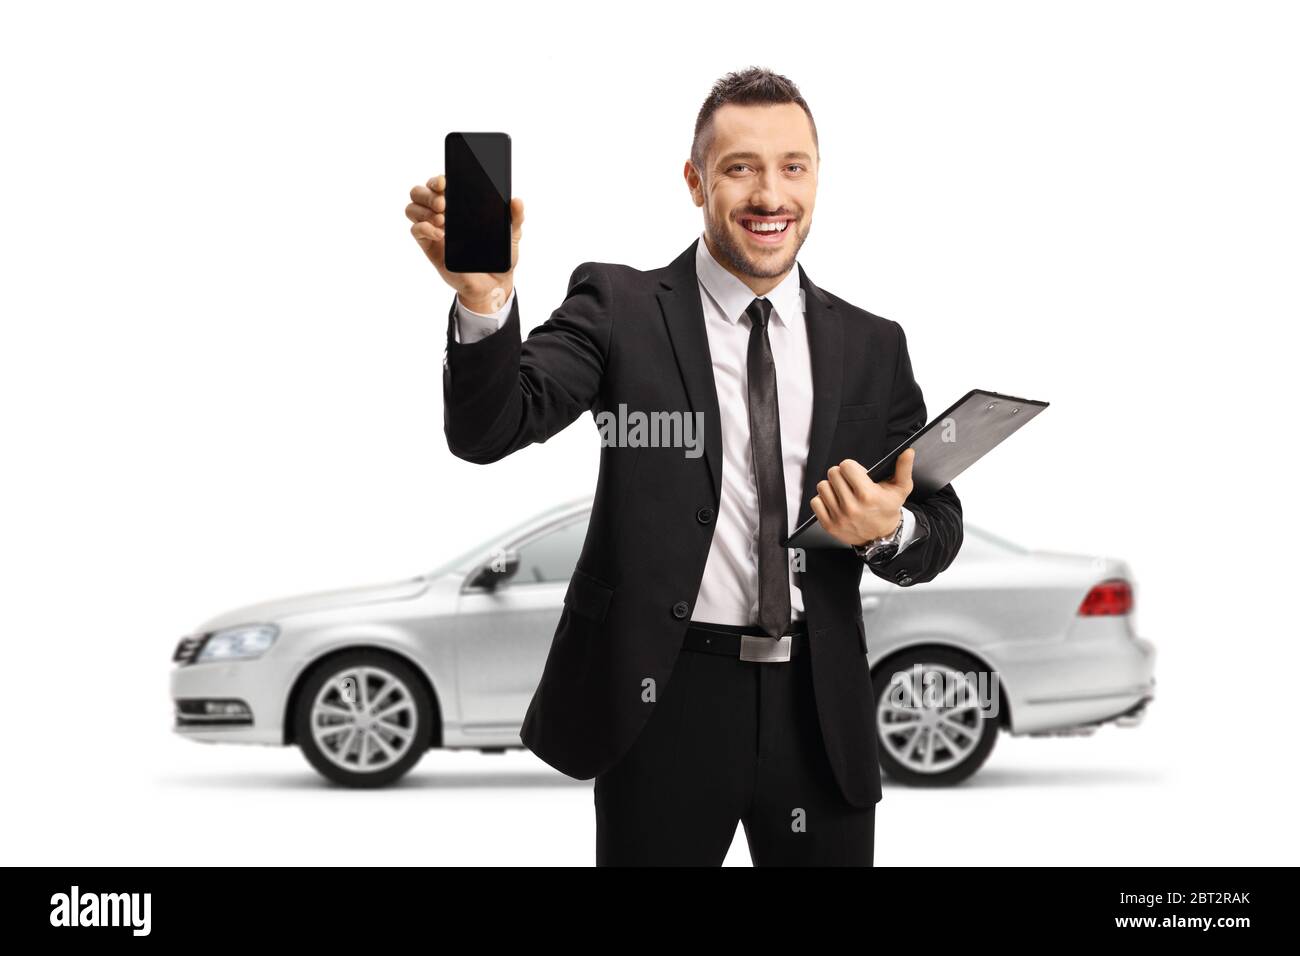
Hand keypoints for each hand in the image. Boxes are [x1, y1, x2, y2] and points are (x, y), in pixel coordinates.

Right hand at [406, 173, 523, 312]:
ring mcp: (433, 229)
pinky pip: (415, 231)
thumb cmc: (498, 256)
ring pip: (412, 208)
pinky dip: (424, 228)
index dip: (437, 179)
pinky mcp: (429, 246)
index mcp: (458, 204)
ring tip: (442, 219)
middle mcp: (441, 213)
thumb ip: (515, 218)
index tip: (445, 182)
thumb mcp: (512, 236)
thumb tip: (517, 201)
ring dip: (423, 209)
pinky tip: (440, 234)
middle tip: (443, 204)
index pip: (439, 183)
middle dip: (427, 193)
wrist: (493, 284)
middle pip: (419, 192)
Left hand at [810, 448, 915, 546]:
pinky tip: (834, 502)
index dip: (851, 467)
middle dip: (841, 475)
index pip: (846, 466)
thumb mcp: (901, 489)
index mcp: (868, 495)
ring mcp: (839, 517)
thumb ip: (904, 468)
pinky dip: (823, 500)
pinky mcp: (829, 525)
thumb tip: (907, 452)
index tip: (856, 473)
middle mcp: (852, 506)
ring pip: (822, 486)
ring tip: (842, 492)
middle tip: (850, 483)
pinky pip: (815, 502)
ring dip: (831, 487)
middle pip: (833, 474)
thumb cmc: (889, 510)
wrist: (882, 538)